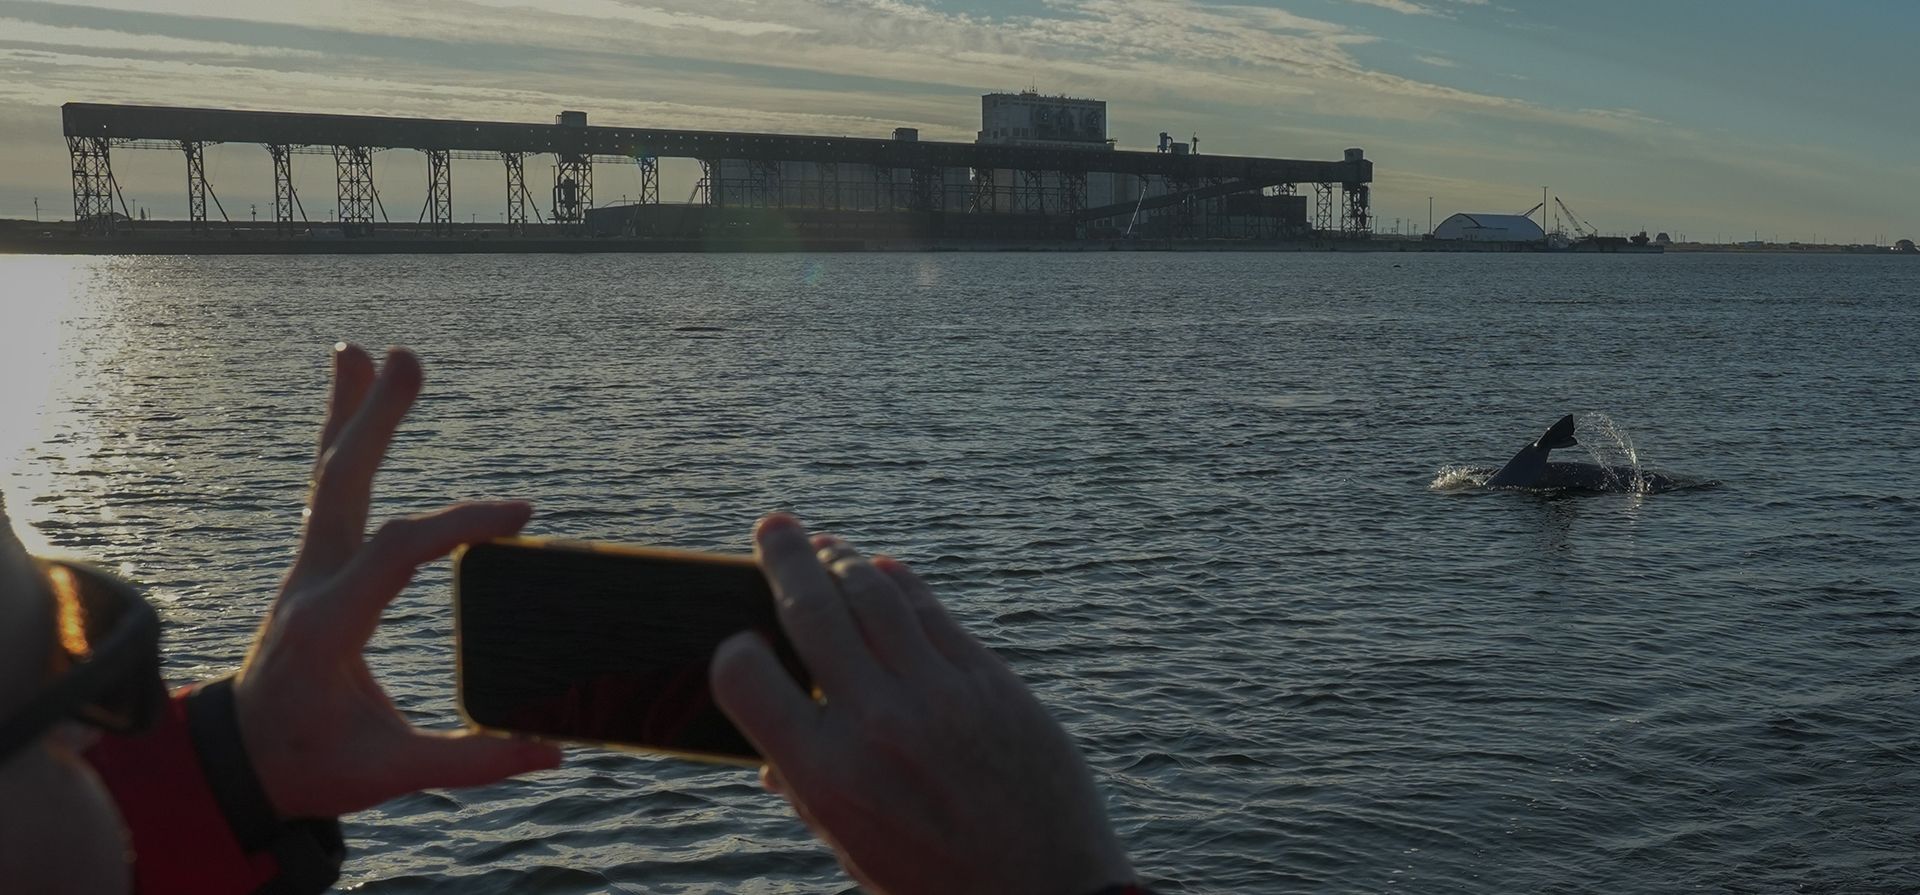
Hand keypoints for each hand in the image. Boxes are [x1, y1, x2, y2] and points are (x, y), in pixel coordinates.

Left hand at [232, 344, 559, 818]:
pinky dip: (344, 440)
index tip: (520, 514)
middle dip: (373, 422)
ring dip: (350, 413)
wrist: (240, 764)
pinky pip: (330, 492)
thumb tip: (554, 751)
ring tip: (367, 351)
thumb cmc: (313, 766)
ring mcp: (308, 570)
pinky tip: (354, 398)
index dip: (460, 524)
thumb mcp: (390, 775)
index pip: (398, 552)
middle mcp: (311, 584)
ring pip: (329, 478)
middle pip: (341, 486)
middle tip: (405, 359)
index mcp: (329, 625)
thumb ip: (472, 761)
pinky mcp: (316, 567)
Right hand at [710, 514, 1133, 894]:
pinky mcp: (990, 680)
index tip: (741, 639)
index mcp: (826, 775)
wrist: (1048, 892)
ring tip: (825, 546)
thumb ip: (808, 788)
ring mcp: (939, 695)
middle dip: (784, 557)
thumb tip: (770, 751)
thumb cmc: (938, 881)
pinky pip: (932, 611)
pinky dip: (901, 582)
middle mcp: (877, 724)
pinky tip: (884, 572)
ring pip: (876, 593)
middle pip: (813, 608)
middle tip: (772, 526)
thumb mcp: (853, 848)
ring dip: (843, 559)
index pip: (743, 675)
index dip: (733, 649)